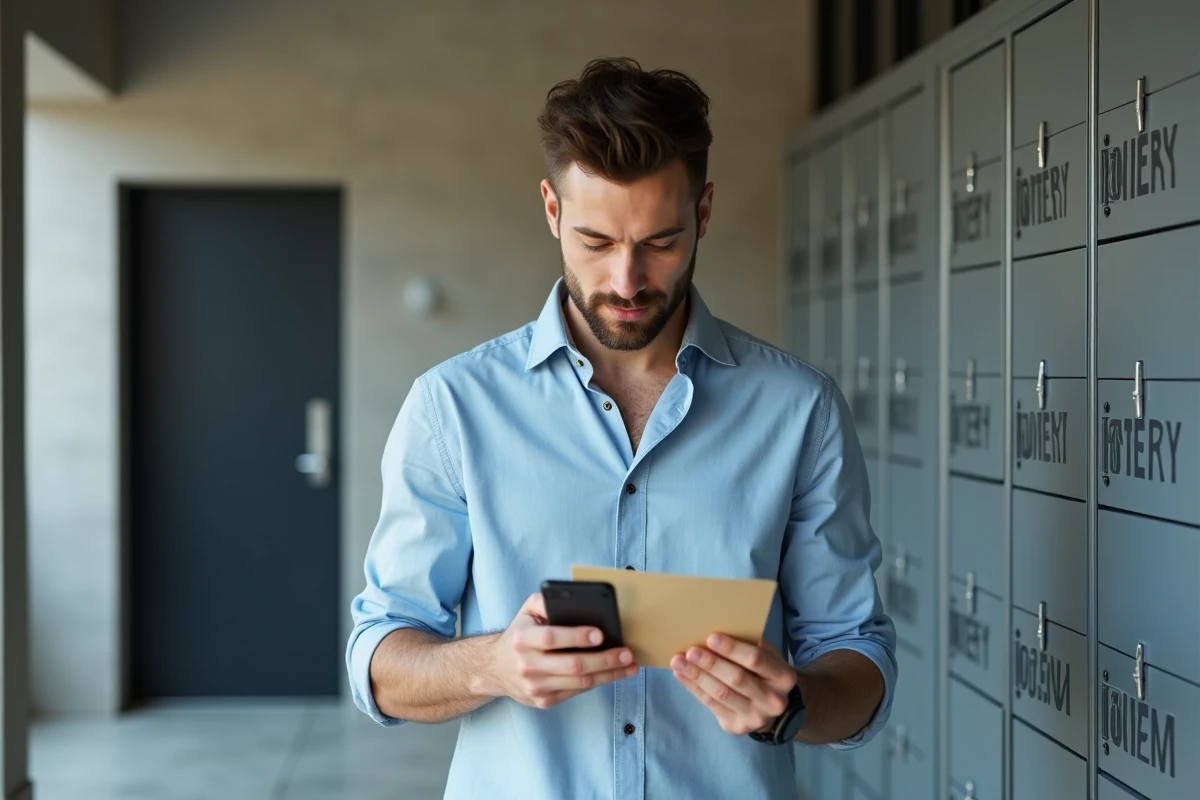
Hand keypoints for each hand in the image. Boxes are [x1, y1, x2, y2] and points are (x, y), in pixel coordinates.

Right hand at [487, 593, 637, 709]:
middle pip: (573, 665)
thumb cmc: (520, 634)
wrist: (496, 668)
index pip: (551, 638)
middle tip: (626, 653)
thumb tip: (572, 597)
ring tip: (628, 665)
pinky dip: (598, 682)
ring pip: (580, 682)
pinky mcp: (543, 701)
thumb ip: (545, 600)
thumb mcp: (526, 611)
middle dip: (604, 659)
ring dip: (609, 674)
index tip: (600, 634)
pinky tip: (612, 674)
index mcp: (521, 639)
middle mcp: (527, 665)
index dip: (577, 637)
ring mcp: (535, 686)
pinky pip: (577, 692)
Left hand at [671, 634, 796, 735]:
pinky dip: (693, 688)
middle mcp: (773, 700)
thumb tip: (716, 633)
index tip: (711, 638)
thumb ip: (750, 646)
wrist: (772, 709)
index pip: (756, 660)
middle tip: (691, 651)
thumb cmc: (764, 673)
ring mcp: (755, 717)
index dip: (732, 649)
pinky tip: (681, 675)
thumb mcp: (768, 658)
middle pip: (737, 679)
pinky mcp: (737, 727)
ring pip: (721, 694)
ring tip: (678, 661)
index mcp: (783, 677)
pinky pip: (711, 705)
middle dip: (711, 663)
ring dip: (696, 676)